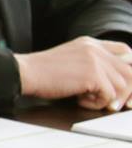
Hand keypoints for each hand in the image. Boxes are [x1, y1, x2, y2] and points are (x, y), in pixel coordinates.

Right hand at [17, 38, 131, 110]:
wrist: (25, 73)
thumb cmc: (42, 71)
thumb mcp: (70, 58)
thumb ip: (90, 62)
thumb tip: (111, 80)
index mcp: (90, 43)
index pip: (125, 51)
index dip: (127, 68)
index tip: (122, 84)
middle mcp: (96, 49)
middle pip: (129, 72)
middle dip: (125, 91)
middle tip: (112, 102)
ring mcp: (96, 61)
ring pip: (123, 86)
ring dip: (107, 98)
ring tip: (87, 99)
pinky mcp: (93, 76)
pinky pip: (109, 97)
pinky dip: (96, 104)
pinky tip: (80, 101)